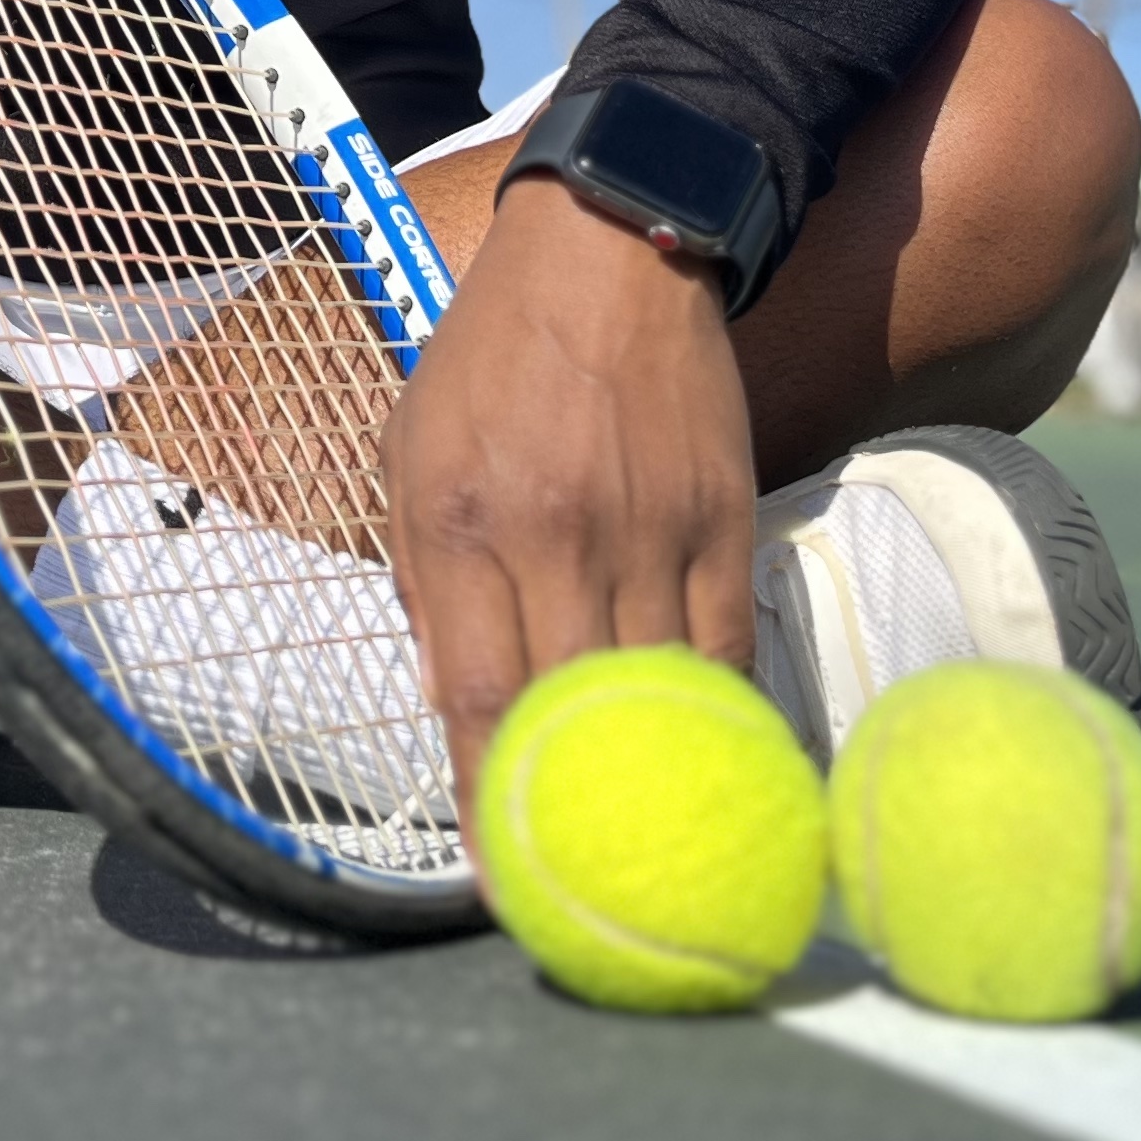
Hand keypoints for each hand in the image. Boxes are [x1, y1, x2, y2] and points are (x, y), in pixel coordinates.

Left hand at [383, 178, 758, 841]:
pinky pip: (729, 651)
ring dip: (654, 783)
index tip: (502, 882)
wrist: (612, 247)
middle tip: (574, 892)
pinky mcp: (727, 520)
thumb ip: (421, 576)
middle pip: (573, 712)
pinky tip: (717, 770)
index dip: (494, 802)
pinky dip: (723, 720)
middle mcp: (558, 534)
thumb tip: (449, 703)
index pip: (483, 696)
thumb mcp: (411, 448)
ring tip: (648, 854)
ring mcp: (653, 529)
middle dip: (571, 816)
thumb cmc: (491, 354)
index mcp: (464, 519)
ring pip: (660, 693)